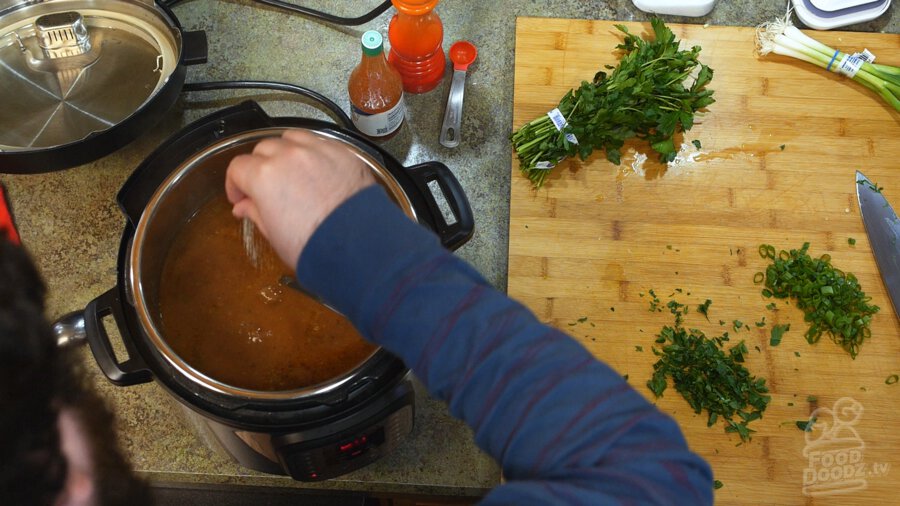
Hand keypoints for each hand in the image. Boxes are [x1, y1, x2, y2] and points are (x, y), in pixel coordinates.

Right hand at [225, 129, 375, 267]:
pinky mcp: (342, 152)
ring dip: (286, 152)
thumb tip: (244, 206)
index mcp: (264, 176)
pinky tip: (316, 170)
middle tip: (266, 188)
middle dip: (260, 167)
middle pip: (264, 149)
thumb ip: (256, 213)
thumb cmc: (316, 247)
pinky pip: (320, 142)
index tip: (241, 197)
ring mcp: (317, 150)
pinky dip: (313, 152)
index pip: (238, 168)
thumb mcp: (275, 235)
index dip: (235, 184)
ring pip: (291, 138)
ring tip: (291, 173)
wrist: (359, 247)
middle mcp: (289, 156)